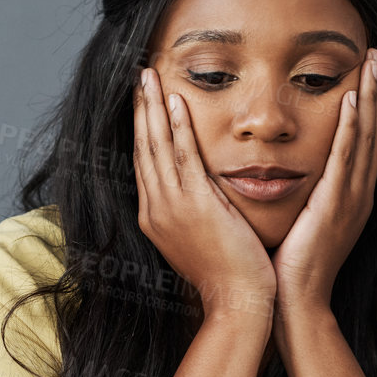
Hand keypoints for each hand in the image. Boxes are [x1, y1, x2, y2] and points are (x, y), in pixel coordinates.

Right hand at [131, 67, 274, 322]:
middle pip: (142, 148)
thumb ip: (196, 210)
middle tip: (139, 75)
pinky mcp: (194, 206)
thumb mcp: (202, 237)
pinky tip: (174, 102)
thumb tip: (202, 191)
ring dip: (151, 108)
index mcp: (155, 217)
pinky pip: (182, 158)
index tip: (142, 99)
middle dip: (139, 109)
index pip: (144, 162)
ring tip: (148, 76)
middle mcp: (155, 209)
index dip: (141, 128)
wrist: (236, 302)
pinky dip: (175, 128)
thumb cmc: (227, 274)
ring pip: (155, 147)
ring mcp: (171, 207)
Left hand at [270, 48, 376, 311]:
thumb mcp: (301, 222)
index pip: (364, 142)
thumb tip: (284, 171)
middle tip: (376, 54)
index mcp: (350, 198)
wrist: (294, 301)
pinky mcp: (335, 205)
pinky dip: (352, 127)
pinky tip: (351, 99)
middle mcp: (358, 194)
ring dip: (369, 97)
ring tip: (370, 62)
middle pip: (374, 131)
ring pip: (366, 137)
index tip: (365, 74)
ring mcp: (351, 199)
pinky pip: (345, 158)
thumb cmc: (289, 268)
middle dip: (376, 91)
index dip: (368, 106)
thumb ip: (303, 195)